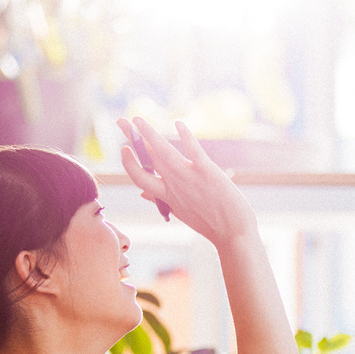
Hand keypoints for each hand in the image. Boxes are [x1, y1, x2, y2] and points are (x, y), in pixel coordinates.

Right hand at [117, 117, 255, 246]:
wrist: (233, 235)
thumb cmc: (209, 224)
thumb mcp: (180, 212)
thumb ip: (160, 200)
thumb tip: (141, 193)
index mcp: (167, 195)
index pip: (139, 177)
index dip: (129, 163)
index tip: (124, 148)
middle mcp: (174, 184)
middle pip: (147, 158)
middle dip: (132, 138)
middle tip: (121, 121)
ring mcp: (189, 177)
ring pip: (163, 152)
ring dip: (148, 134)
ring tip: (136, 119)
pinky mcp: (208, 172)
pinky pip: (194, 151)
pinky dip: (186, 137)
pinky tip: (179, 124)